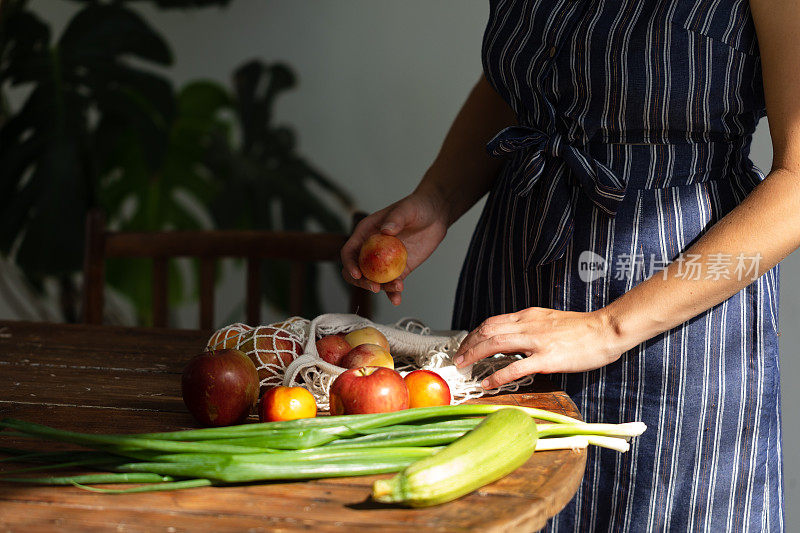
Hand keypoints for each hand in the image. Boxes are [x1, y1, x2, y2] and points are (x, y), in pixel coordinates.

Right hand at [341, 191, 447, 304]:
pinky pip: (392, 284)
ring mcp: (385, 261)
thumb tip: (385, 230)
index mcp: (366, 233)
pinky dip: (393, 293)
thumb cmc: (417, 207)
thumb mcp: (407, 209)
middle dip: (362, 282)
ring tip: (397, 287)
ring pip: (374, 280)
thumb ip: (396, 218)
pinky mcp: (399, 269)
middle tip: (375, 287)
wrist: (435, 216)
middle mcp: (372, 249)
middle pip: (358, 270)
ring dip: (382, 288)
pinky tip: (397, 299)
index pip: (349, 251)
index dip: (349, 264)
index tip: (357, 274)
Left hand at [453, 307, 628, 388]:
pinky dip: (497, 376)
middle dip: (467, 345)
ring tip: (463, 368)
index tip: (465, 345)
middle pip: (487, 331)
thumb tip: (514, 338)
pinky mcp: (547, 358)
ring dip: (474, 356)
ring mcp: (536, 341)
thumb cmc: (582, 329)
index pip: (491, 323)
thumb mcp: (549, 320)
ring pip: (495, 345)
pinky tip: (487, 384)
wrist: (605, 329)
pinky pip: (515, 367)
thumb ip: (530, 328)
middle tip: (458, 359)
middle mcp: (527, 325)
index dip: (474, 335)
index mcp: (528, 316)